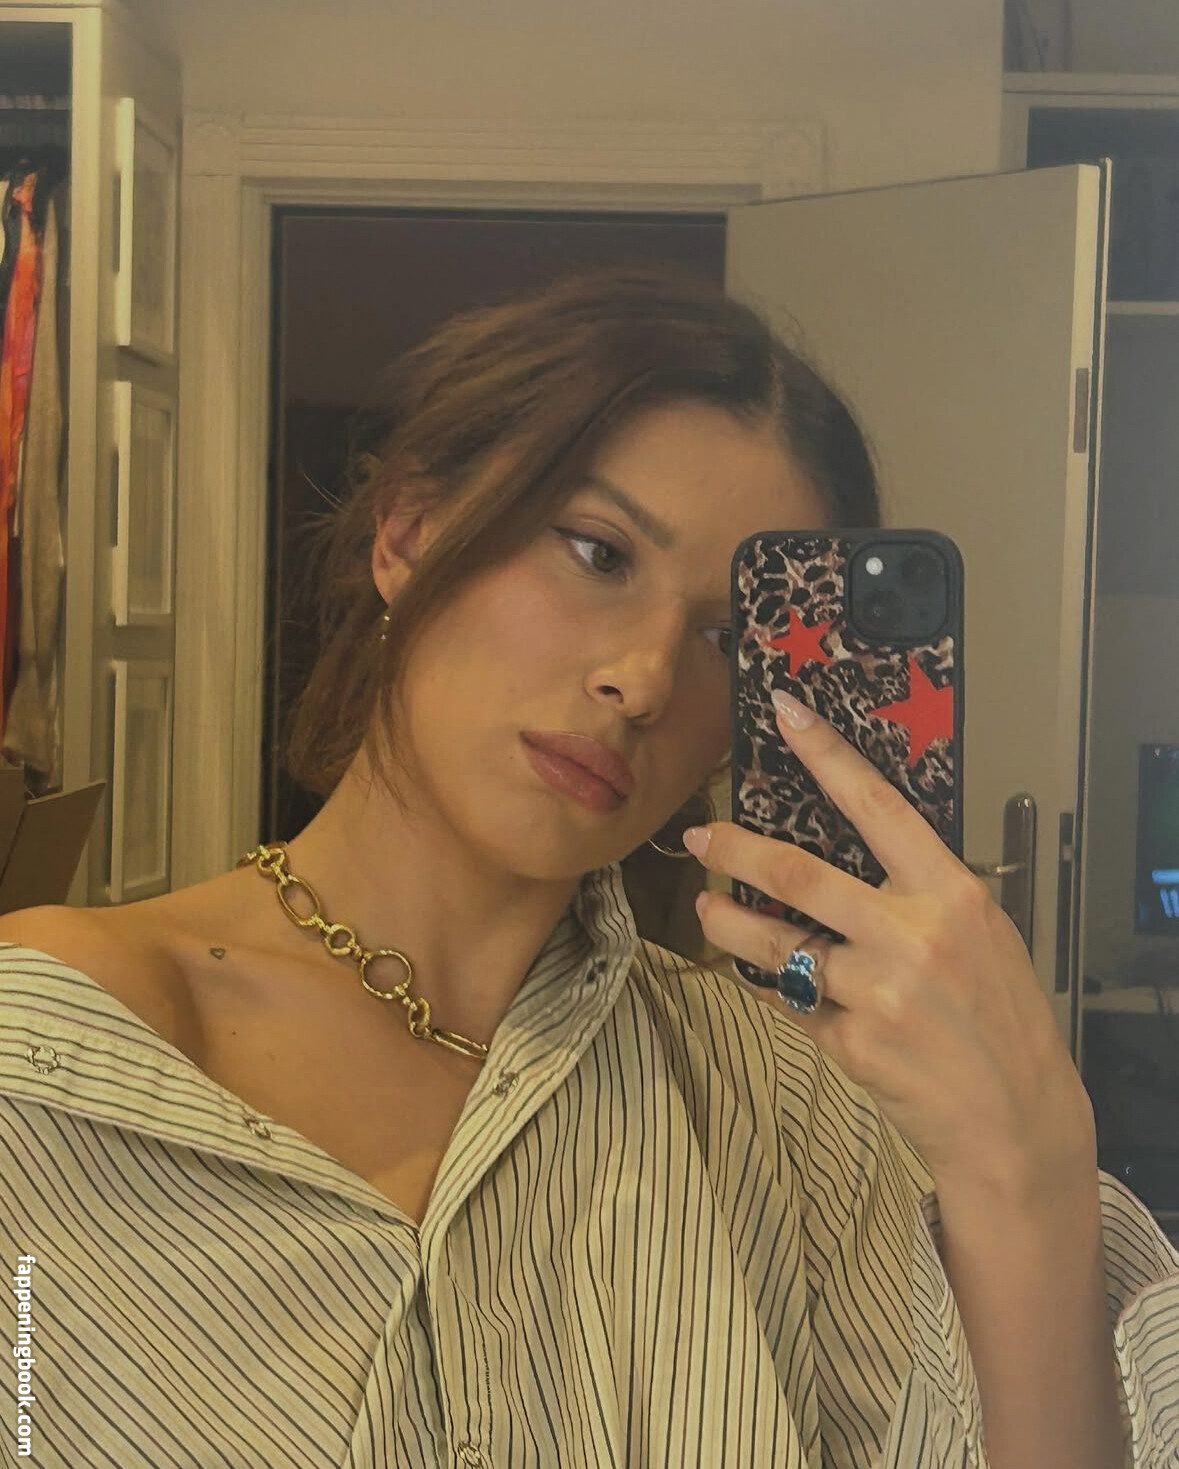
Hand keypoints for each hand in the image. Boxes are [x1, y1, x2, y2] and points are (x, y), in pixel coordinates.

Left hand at [684, 693, 1095, 1203]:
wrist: (1015, 1119)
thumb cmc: (1002, 1017)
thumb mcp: (982, 932)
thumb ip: (919, 892)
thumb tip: (849, 853)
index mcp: (950, 894)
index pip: (877, 807)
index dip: (827, 755)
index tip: (785, 713)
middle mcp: (910, 935)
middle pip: (797, 875)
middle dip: (736, 850)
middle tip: (701, 837)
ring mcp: (876, 992)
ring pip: (774, 943)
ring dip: (727, 922)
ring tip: (707, 910)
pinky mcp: (849, 1042)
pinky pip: (788, 999)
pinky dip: (768, 984)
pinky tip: (759, 976)